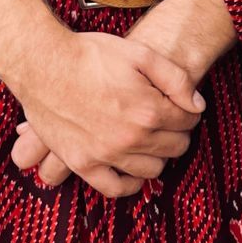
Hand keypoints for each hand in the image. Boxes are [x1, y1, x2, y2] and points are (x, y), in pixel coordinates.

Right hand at [10, 27, 202, 197]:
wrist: (44, 64)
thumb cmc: (91, 54)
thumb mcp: (140, 53)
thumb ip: (175, 79)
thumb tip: (197, 105)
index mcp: (148, 110)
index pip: (188, 121)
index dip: (188, 110)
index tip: (181, 105)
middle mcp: (130, 139)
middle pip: (175, 147)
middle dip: (178, 132)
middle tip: (168, 119)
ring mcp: (106, 155)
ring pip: (152, 170)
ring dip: (158, 155)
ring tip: (150, 138)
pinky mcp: (83, 164)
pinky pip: (115, 188)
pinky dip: (130, 183)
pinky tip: (132, 167)